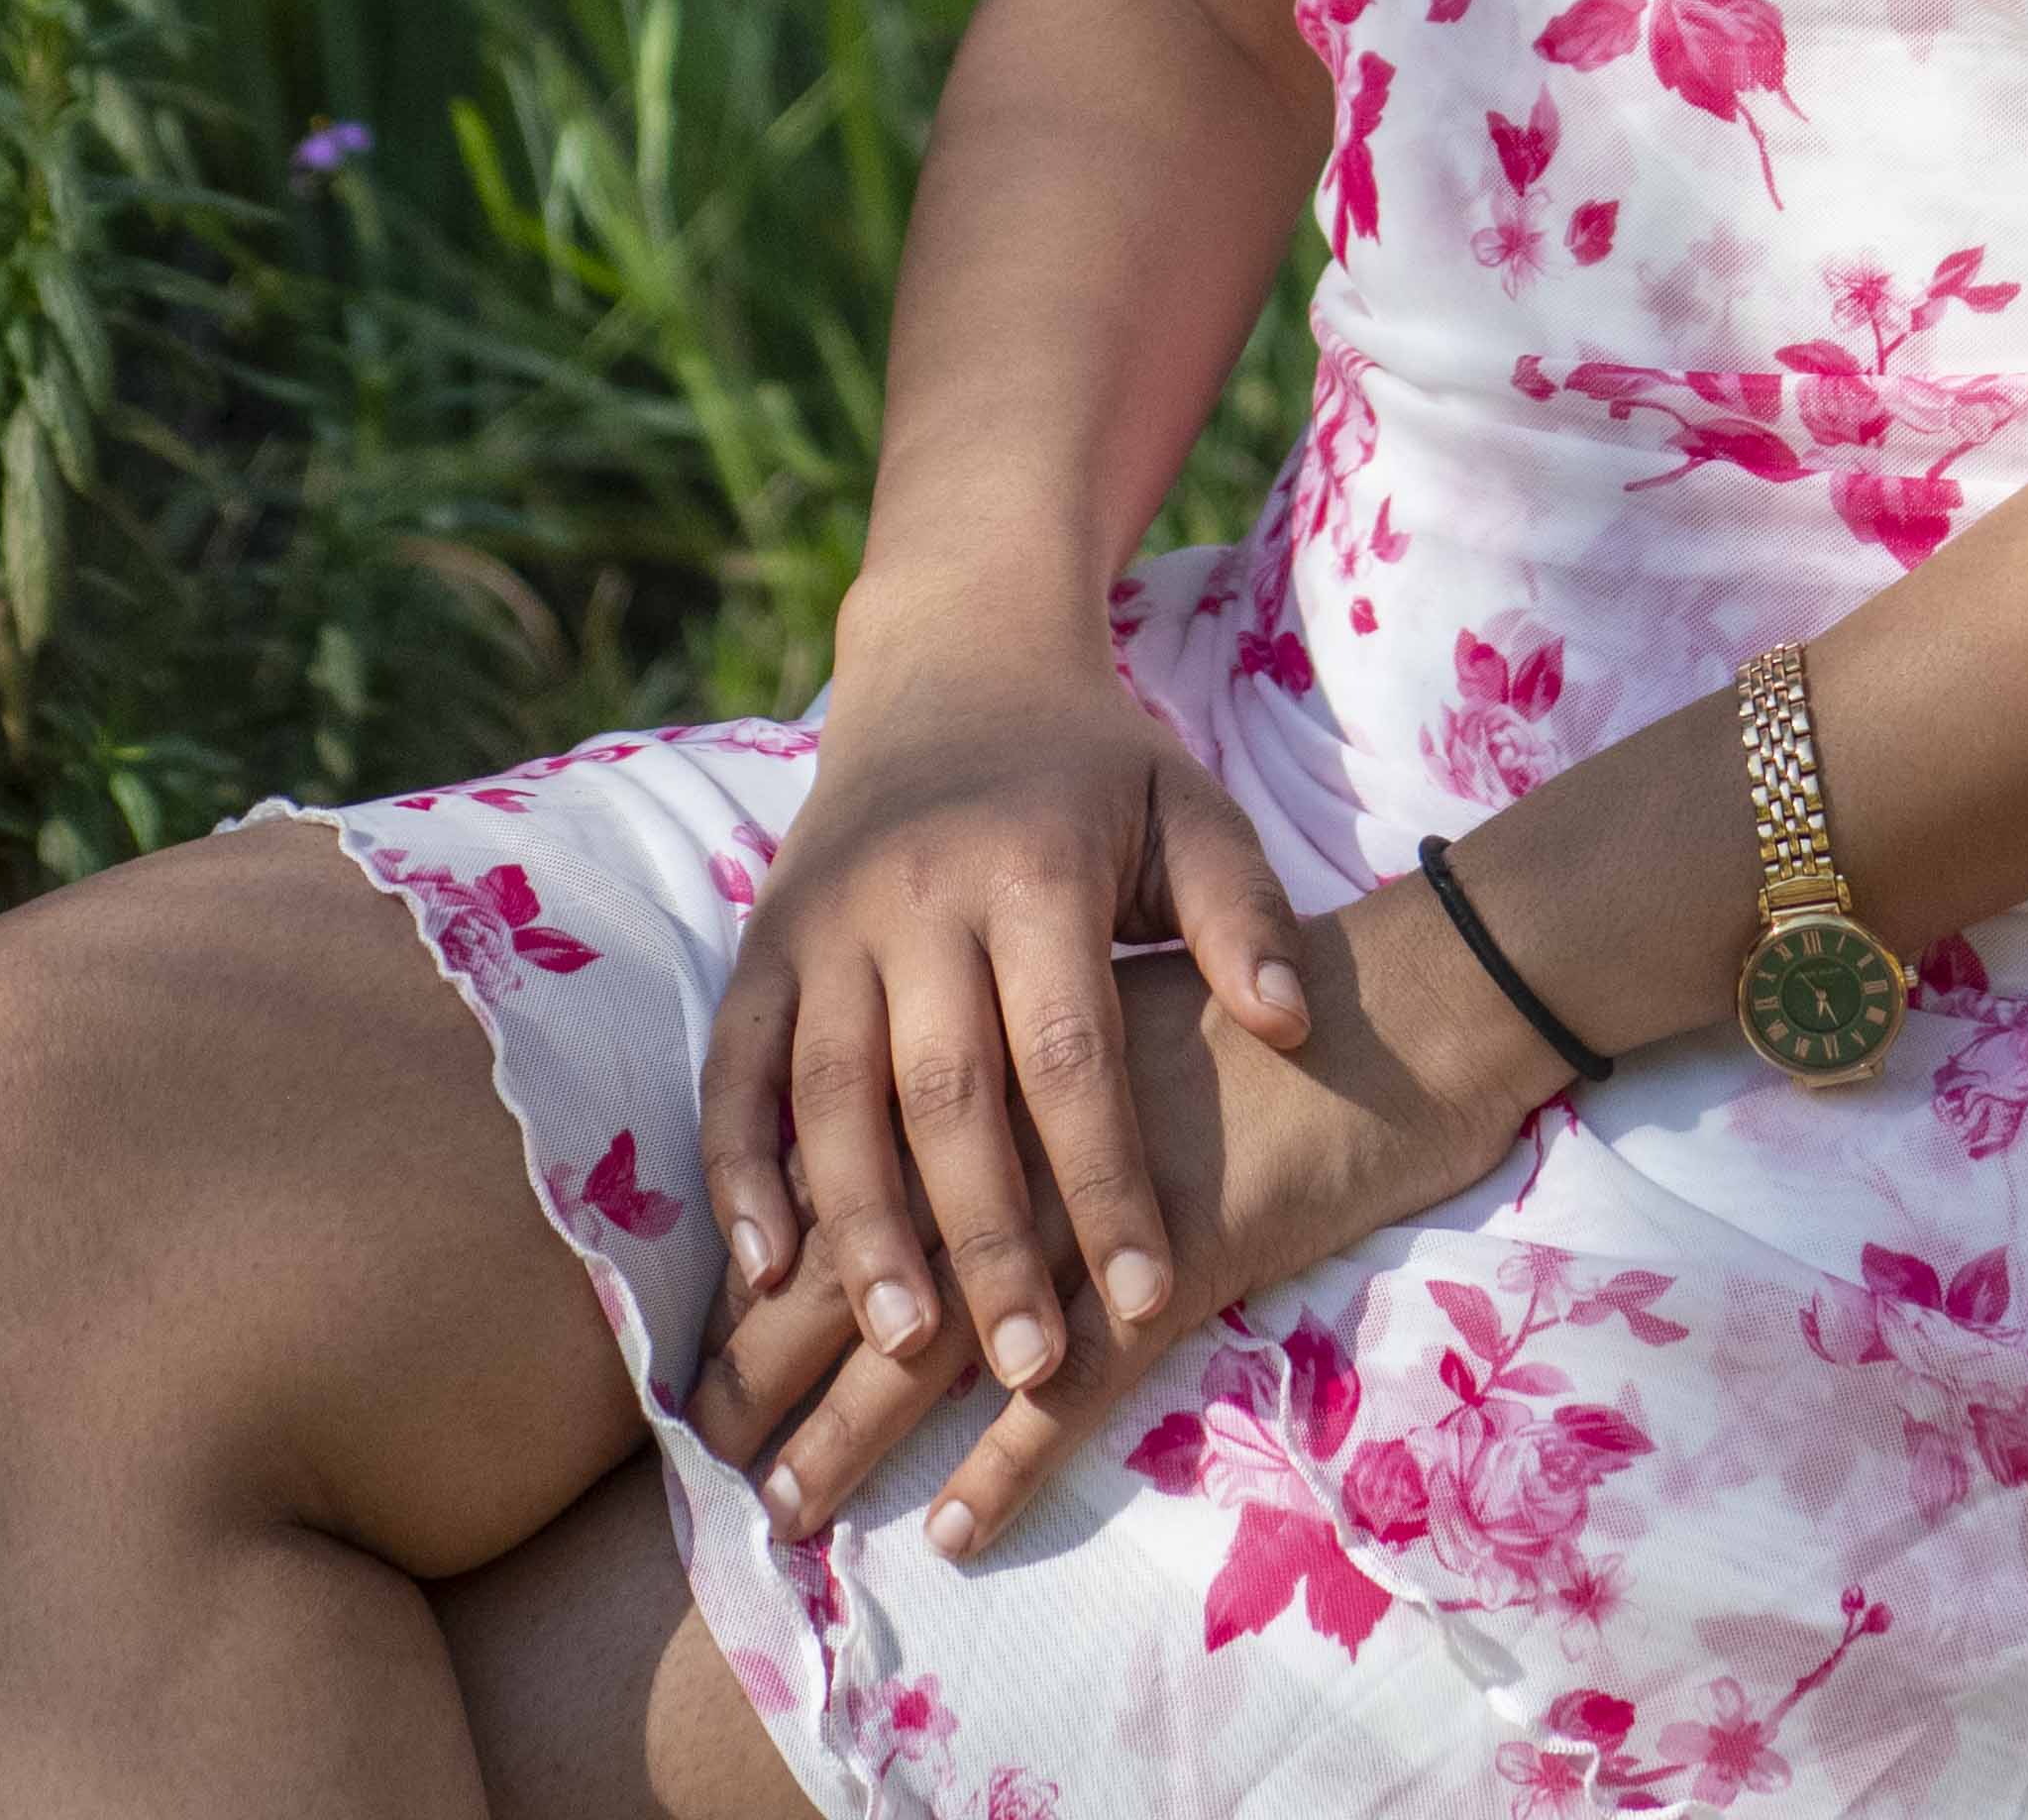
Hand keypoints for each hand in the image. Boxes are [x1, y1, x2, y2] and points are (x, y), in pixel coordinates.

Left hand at [696, 918, 1543, 1559]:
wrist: (1411, 995)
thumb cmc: (1266, 1014)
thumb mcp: (1123, 1019)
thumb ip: (1028, 1078)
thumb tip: (928, 1157)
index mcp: (994, 1059)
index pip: (850, 1172)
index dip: (770, 1270)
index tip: (707, 1347)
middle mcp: (1020, 1132)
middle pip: (866, 1261)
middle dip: (775, 1364)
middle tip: (709, 1452)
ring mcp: (1092, 1203)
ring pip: (944, 1333)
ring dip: (856, 1429)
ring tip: (790, 1506)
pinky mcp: (1177, 1262)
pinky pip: (1074, 1385)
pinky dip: (1010, 1462)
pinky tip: (954, 1527)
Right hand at [697, 639, 1313, 1428]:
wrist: (951, 665)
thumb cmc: (1095, 770)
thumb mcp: (1191, 810)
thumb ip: (1244, 912)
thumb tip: (1294, 1021)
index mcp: (1033, 870)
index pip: (1072, 1053)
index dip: (1109, 1181)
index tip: (1145, 1297)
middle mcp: (915, 898)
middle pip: (946, 1095)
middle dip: (988, 1238)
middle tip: (1026, 1362)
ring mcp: (824, 922)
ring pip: (828, 1096)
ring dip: (859, 1227)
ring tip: (902, 1341)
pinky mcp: (762, 944)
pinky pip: (732, 1070)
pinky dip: (737, 1170)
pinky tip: (764, 1270)